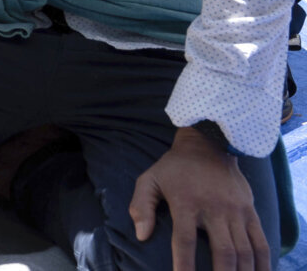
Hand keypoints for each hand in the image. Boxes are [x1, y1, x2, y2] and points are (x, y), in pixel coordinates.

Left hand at [130, 126, 269, 270]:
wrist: (208, 145)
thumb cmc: (175, 168)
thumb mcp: (150, 179)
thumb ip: (141, 206)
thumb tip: (141, 236)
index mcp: (186, 203)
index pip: (185, 240)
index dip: (184, 264)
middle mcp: (214, 209)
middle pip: (223, 252)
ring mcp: (236, 211)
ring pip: (245, 251)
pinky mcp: (250, 211)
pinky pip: (261, 242)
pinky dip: (263, 263)